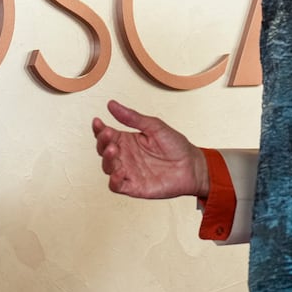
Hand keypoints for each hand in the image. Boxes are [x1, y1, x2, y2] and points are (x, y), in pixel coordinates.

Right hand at [91, 100, 207, 198]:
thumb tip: (112, 104)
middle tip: (108, 134)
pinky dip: (114, 180)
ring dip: (107, 159)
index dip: (99, 129)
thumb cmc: (176, 146)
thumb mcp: (155, 127)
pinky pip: (117, 186)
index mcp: (127, 140)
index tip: (98, 121)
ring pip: (108, 167)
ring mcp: (128, 171)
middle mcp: (125, 156)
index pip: (106, 134)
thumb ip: (133, 118)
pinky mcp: (134, 186)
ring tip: (114, 150)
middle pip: (104, 150)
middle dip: (102, 142)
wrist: (193, 166)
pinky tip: (118, 172)